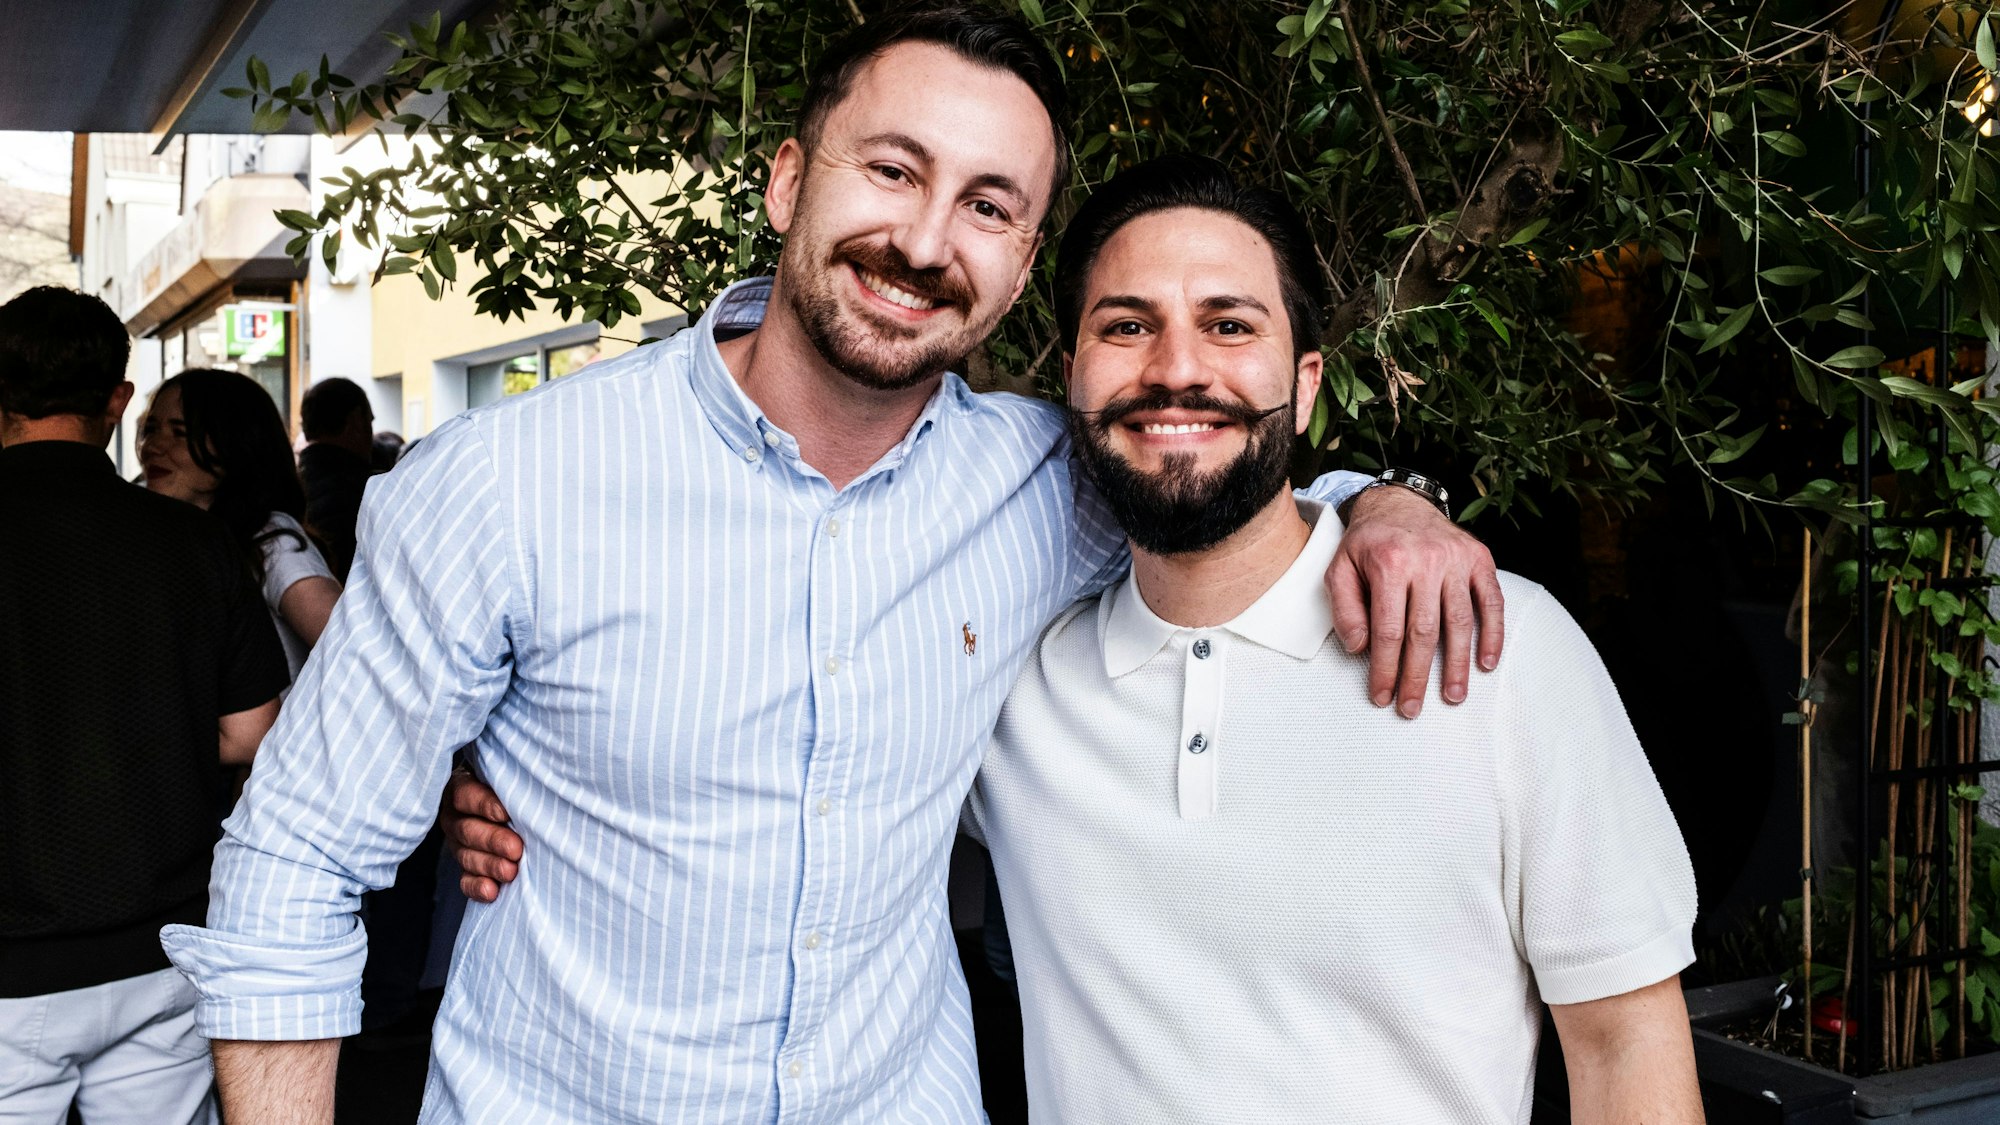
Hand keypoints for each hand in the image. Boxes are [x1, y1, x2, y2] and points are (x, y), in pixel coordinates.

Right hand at [443, 766, 522, 901]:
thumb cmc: (523, 788)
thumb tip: (535, 788)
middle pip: (467, 829)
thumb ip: (517, 783)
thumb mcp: (515, 780)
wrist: (525, 813)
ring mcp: (459, 844)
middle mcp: (456, 816)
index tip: (506, 814)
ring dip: (489, 865)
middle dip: (493, 840)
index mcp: (463, 788)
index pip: (465, 795)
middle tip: (516, 848)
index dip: (484, 805)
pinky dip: (478, 887)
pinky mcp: (467, 868)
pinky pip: (466, 881)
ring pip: (467, 856)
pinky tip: (492, 892)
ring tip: (511, 872)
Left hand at [1329, 484, 1502, 716]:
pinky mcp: (1479, 559)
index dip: (1385, 668)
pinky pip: (1491, 601)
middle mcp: (1426, 561)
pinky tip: (1486, 662)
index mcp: (1389, 564)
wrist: (1400, 502)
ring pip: (1460, 622)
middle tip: (1412, 708)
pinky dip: (1493, 634)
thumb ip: (1345, 607)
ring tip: (1452, 696)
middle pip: (1423, 632)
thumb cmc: (1368, 543)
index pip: (1388, 630)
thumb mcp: (1339, 568)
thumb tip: (1359, 648)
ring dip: (1457, 664)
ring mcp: (1456, 560)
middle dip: (1417, 676)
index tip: (1382, 695)